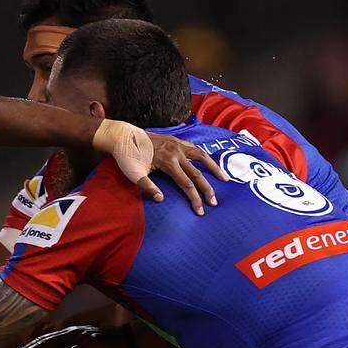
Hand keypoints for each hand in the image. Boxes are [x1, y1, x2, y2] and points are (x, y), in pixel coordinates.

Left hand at [94, 119, 225, 213]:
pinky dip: (204, 156)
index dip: (195, 199)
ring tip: (224, 178)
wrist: (123, 136)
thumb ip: (148, 187)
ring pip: (201, 156)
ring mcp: (177, 144)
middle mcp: (177, 152)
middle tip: (214, 203)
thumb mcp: (134, 174)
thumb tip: (161, 199)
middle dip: (207, 189)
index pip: (186, 184)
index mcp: (168, 162)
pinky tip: (208, 162)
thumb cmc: (127, 157)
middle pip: (197, 173)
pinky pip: (194, 148)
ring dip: (214, 168)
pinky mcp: (176, 140)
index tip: (200, 211)